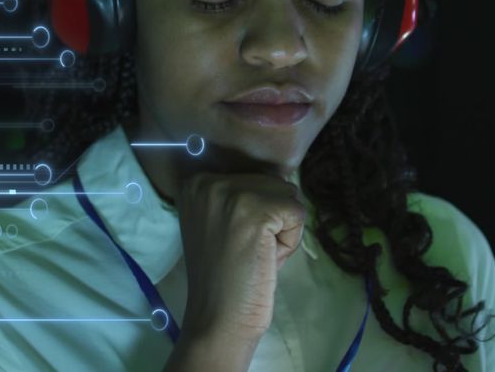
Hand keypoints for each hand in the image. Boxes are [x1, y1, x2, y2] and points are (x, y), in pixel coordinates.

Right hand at [173, 141, 306, 344]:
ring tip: (255, 254)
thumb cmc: (227, 276)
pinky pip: (298, 214)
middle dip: (272, 219)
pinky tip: (265, 259)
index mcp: (196, 181)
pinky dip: (291, 241)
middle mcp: (208, 180)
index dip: (258, 213)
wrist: (218, 319)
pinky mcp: (255, 211)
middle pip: (275, 183)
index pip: (256, 177)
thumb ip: (242, 195)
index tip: (234, 241)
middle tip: (247, 251)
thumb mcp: (223, 222)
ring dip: (282, 229)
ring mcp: (231, 193)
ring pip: (289, 196)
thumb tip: (282, 175)